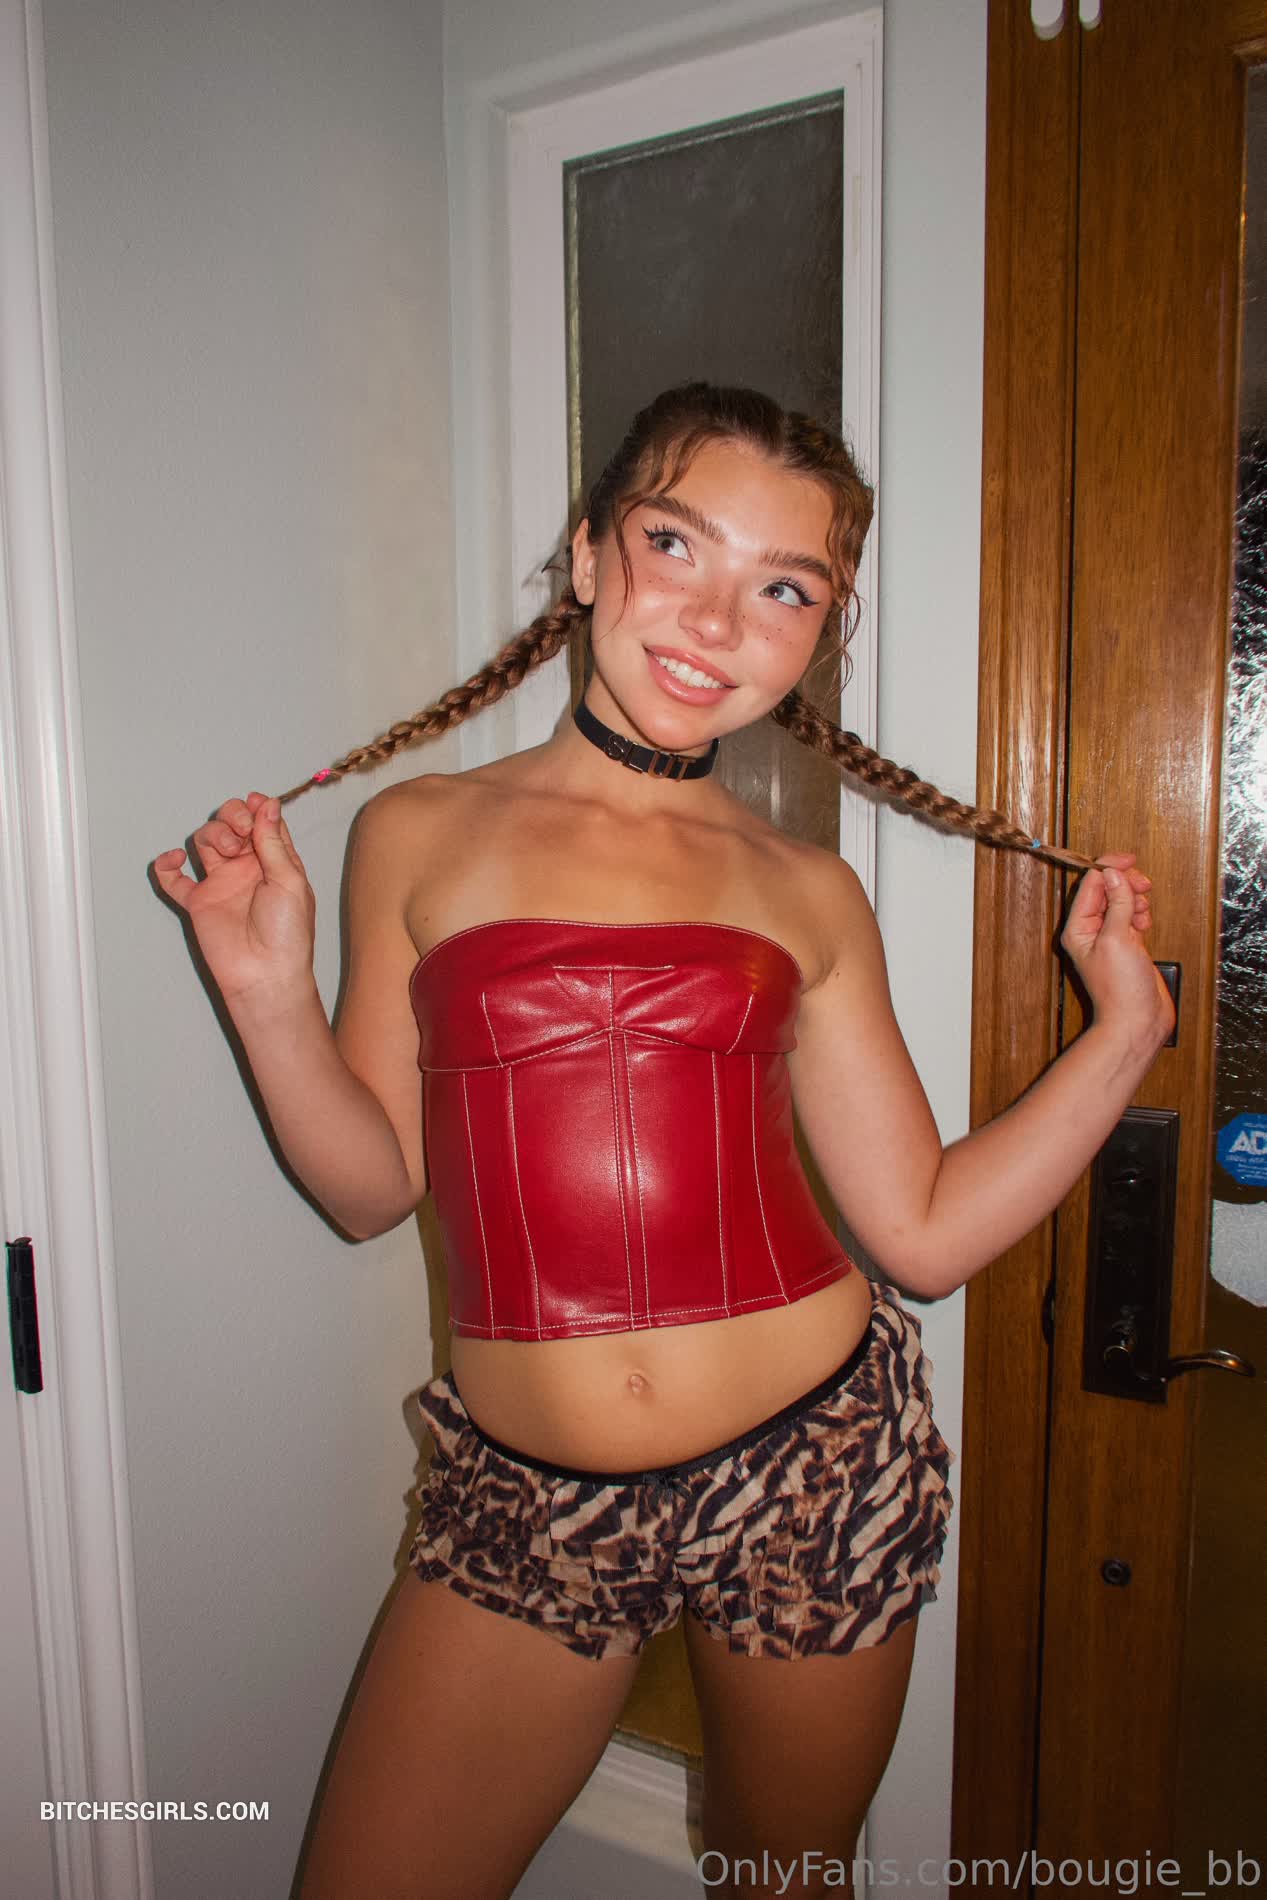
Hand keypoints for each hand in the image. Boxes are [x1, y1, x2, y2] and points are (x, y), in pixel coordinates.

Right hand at [152, 792, 316, 1007]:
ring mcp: (221, 884)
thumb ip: (273, 842)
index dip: (256, 809)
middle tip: (241, 831)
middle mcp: (247, 869)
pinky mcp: (199, 902)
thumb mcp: (289, 880)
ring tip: (225, 849)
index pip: (263, 822)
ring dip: (211, 834)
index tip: (254, 805)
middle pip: (231, 825)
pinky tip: (173, 860)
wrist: (265, 973)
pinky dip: (166, 866)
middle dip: (232, 817)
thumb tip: (268, 804)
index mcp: (275, 862)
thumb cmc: (287, 934)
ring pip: (204, 842)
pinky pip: (174, 880)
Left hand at [1059, 851, 1175, 1051]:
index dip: (1108, 868)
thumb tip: (1114, 874)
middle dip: (1125, 883)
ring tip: (1142, 912)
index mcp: (1078, 928)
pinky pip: (1131, 916)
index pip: (1090, 885)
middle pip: (1106, 890)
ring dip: (1134, 899)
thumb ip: (1117, 904)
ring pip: (1121, 902)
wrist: (1137, 1020)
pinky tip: (1145, 922)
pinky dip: (1140, 913)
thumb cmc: (1120, 990)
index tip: (1129, 860)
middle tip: (1142, 885)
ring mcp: (1109, 937)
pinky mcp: (1127, 945)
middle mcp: (1090, 931)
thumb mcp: (1118, 939)